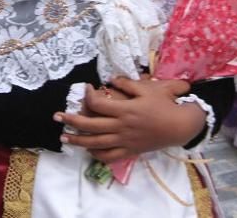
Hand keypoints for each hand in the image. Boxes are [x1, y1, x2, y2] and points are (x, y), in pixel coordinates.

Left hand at [55, 76, 205, 162]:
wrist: (179, 126)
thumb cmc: (164, 104)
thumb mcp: (147, 89)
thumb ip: (127, 84)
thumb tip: (110, 80)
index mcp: (124, 109)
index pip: (97, 103)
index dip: (88, 95)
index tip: (86, 88)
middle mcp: (121, 126)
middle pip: (91, 125)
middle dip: (71, 121)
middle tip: (57, 117)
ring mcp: (124, 140)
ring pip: (96, 143)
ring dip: (78, 140)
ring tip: (64, 137)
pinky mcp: (130, 151)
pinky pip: (110, 156)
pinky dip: (97, 155)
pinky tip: (88, 150)